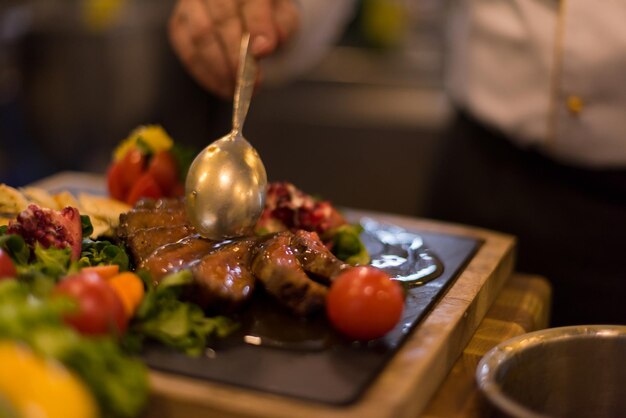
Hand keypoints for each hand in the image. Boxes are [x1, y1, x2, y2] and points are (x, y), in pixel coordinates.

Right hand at [168, 0, 298, 98]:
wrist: (245, 13)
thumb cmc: (266, 15)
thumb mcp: (283, 16)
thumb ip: (281, 26)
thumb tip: (263, 46)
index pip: (249, 1)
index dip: (257, 26)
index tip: (262, 52)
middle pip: (222, 18)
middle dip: (236, 55)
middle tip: (250, 81)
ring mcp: (192, 4)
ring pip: (201, 34)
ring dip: (220, 68)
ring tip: (236, 88)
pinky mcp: (179, 23)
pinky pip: (187, 50)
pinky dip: (205, 73)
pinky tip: (221, 87)